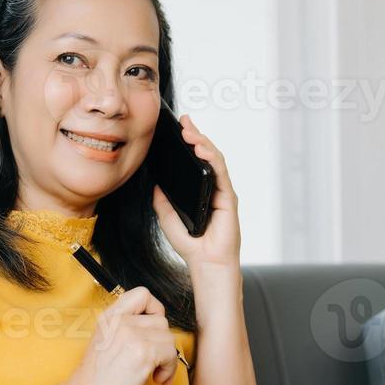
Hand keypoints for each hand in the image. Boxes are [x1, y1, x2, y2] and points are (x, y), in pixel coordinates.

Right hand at [65, 286, 180, 384]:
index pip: (143, 294)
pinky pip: (171, 354)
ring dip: (167, 358)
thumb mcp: (104, 340)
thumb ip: (125, 328)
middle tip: (153, 361)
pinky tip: (157, 379)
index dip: (155, 309)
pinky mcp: (143, 353)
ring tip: (154, 373)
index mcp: (110, 316)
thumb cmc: (96, 377)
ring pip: (169, 338)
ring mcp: (132, 335)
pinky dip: (169, 369)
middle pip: (161, 321)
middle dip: (162, 343)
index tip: (152, 330)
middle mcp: (121, 321)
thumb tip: (156, 331)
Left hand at [151, 114, 240, 271]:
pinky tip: (202, 149)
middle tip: (184, 121)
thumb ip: (162, 200)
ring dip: (203, 142)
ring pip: (215, 159)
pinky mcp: (228, 198)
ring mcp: (222, 191)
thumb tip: (155, 182)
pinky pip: (221, 172)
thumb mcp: (167, 218)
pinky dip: (212, 158)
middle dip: (196, 134)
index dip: (189, 142)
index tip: (178, 127)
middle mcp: (213, 187)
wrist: (205, 263)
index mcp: (200, 189)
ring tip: (189, 131)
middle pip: (206, 154)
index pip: (195, 160)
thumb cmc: (190, 245)